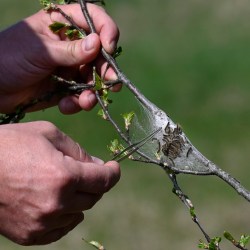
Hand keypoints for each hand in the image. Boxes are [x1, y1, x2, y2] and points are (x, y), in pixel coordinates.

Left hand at [0, 3, 118, 113]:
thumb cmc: (8, 58)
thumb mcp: (40, 51)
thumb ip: (70, 50)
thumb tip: (98, 43)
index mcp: (61, 25)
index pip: (93, 20)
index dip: (106, 31)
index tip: (109, 47)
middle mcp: (70, 45)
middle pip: (99, 54)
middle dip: (105, 70)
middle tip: (111, 83)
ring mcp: (69, 67)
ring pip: (93, 78)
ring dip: (93, 91)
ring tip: (86, 101)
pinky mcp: (66, 87)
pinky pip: (80, 95)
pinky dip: (77, 103)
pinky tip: (65, 105)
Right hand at [0, 121, 119, 244]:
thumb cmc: (10, 144)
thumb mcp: (48, 134)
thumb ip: (78, 151)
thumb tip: (98, 166)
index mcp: (64, 176)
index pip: (104, 180)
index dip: (113, 173)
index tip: (113, 168)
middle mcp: (56, 204)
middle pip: (94, 197)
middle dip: (96, 183)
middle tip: (87, 172)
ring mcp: (42, 223)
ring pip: (79, 212)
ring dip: (80, 198)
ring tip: (66, 184)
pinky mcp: (30, 235)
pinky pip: (62, 228)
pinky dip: (66, 214)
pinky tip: (58, 201)